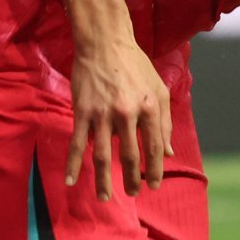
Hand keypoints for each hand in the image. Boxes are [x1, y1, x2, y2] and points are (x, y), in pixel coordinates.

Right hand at [65, 38, 172, 199]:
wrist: (104, 43)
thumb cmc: (135, 65)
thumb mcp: (159, 89)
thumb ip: (166, 122)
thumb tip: (168, 152)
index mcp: (149, 107)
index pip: (154, 147)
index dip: (155, 170)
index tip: (153, 185)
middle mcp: (127, 113)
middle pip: (129, 156)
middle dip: (131, 179)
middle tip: (132, 192)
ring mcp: (103, 113)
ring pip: (102, 155)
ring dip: (103, 180)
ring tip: (106, 197)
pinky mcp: (82, 111)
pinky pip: (77, 143)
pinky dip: (73, 164)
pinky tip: (71, 181)